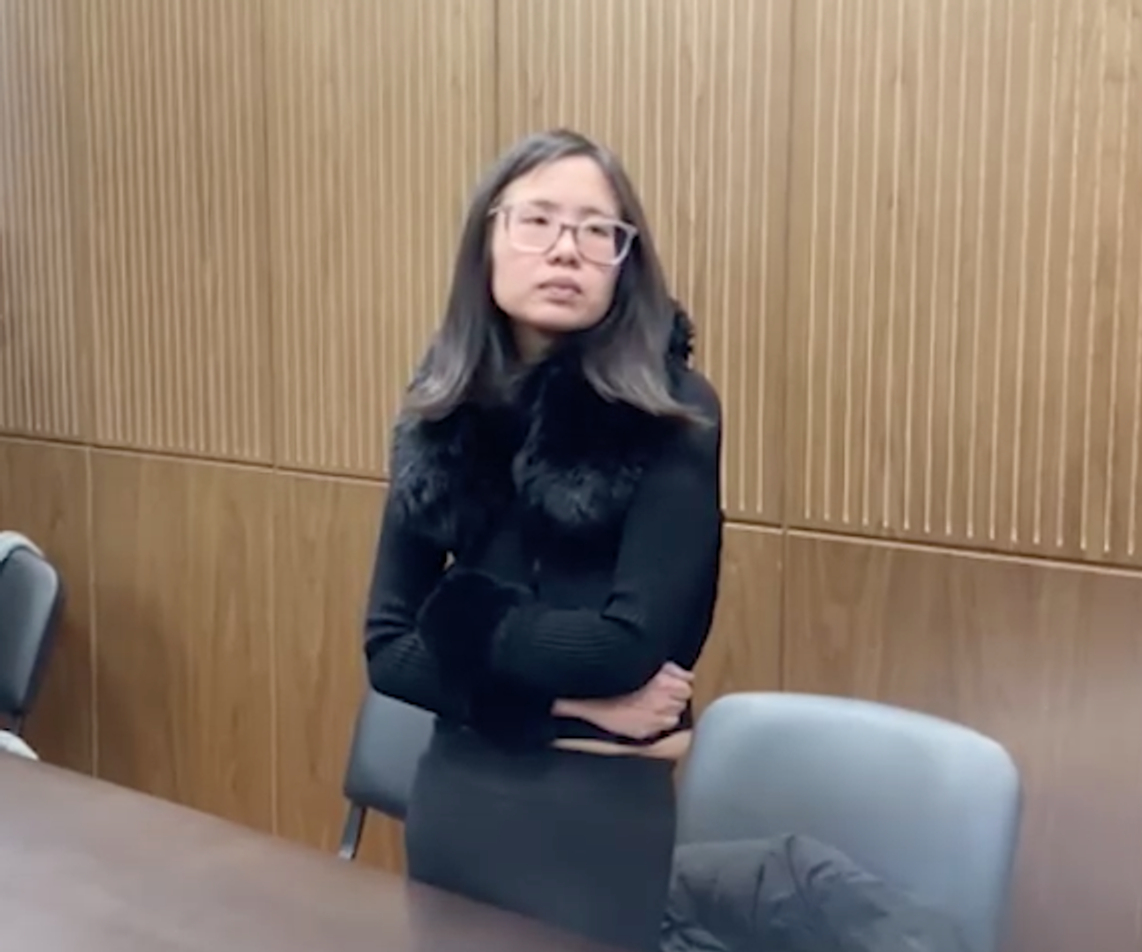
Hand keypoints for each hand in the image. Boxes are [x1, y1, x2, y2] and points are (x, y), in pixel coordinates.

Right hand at [554, 663, 693, 739]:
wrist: (588, 694)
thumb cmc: (612, 676)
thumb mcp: (643, 662)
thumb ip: (670, 668)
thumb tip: (686, 675)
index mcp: (663, 682)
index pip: (688, 686)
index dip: (679, 683)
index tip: (673, 683)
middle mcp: (661, 702)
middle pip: (682, 701)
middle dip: (674, 696)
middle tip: (660, 693)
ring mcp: (652, 719)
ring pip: (674, 716)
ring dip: (667, 710)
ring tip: (652, 704)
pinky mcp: (643, 731)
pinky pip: (661, 728)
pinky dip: (657, 722)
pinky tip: (645, 714)